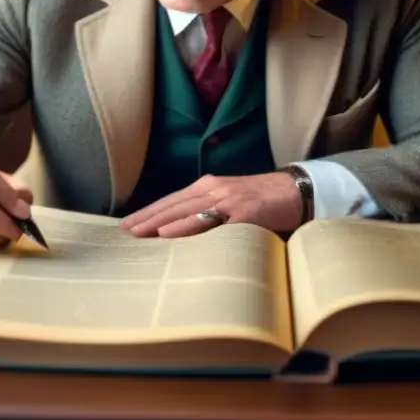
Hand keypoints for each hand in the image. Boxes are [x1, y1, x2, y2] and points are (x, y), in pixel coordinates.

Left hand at [120, 172, 302, 237]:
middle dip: (146, 218)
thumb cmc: (260, 200)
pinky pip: (211, 222)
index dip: (148, 212)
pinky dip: (189, 227)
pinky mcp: (243, 212)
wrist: (295, 192)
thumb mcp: (229, 201)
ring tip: (139, 234)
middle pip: (173, 204)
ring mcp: (227, 199)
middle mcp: (213, 189)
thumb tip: (178, 233)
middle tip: (123, 233)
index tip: (127, 224)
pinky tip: (171, 234)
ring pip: (186, 211)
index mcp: (207, 186)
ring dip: (160, 223)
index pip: (171, 200)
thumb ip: (207, 212)